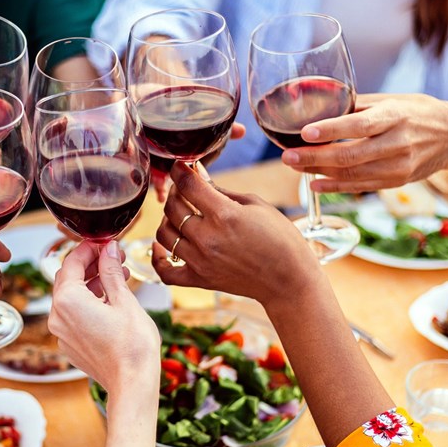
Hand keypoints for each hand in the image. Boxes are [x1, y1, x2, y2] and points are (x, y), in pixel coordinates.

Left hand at [48, 241, 159, 395]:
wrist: (132, 384)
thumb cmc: (132, 345)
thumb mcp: (124, 300)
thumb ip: (111, 271)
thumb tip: (108, 249)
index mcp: (68, 300)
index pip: (72, 263)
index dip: (89, 249)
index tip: (104, 243)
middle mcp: (58, 316)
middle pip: (68, 280)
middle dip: (90, 266)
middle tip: (113, 257)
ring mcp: (62, 333)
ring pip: (71, 298)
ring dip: (91, 284)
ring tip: (118, 277)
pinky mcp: (70, 345)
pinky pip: (74, 316)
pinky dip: (89, 303)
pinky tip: (111, 300)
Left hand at [152, 162, 319, 301]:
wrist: (289, 280)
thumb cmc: (280, 238)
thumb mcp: (256, 205)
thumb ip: (221, 191)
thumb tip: (198, 174)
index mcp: (224, 215)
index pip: (188, 185)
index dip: (180, 171)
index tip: (179, 166)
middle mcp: (208, 238)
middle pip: (172, 207)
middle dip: (176, 191)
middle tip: (184, 188)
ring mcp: (201, 261)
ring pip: (164, 234)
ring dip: (168, 219)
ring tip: (180, 214)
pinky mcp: (200, 280)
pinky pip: (166, 271)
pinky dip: (158, 258)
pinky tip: (162, 246)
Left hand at [280, 93, 447, 191]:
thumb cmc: (418, 112)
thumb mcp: (392, 100)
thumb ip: (358, 105)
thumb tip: (320, 104)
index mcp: (395, 116)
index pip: (359, 125)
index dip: (331, 130)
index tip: (305, 132)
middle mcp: (398, 142)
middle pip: (350, 155)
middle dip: (314, 157)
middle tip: (287, 156)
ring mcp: (398, 166)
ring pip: (352, 174)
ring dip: (319, 172)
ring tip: (294, 166)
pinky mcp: (397, 181)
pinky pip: (360, 186)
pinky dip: (335, 187)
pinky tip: (315, 183)